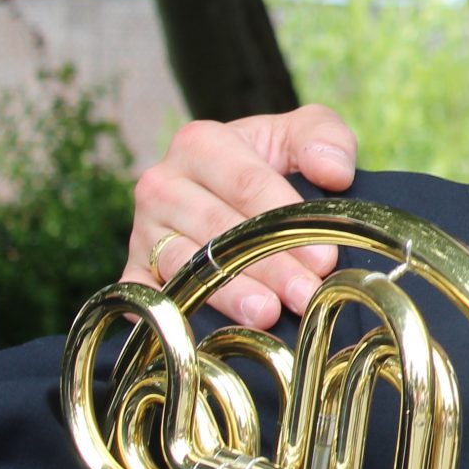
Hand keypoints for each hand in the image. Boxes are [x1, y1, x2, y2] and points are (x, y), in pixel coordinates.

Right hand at [124, 106, 359, 328]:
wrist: (236, 183)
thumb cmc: (274, 159)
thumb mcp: (303, 133)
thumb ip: (324, 139)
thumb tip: (334, 172)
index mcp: (200, 144)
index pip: (247, 184)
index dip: (286, 222)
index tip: (324, 257)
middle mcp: (161, 185)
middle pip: (217, 231)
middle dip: (267, 266)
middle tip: (305, 295)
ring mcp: (142, 231)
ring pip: (185, 267)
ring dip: (229, 294)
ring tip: (268, 315)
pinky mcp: (134, 269)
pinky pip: (148, 297)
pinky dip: (173, 315)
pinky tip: (206, 335)